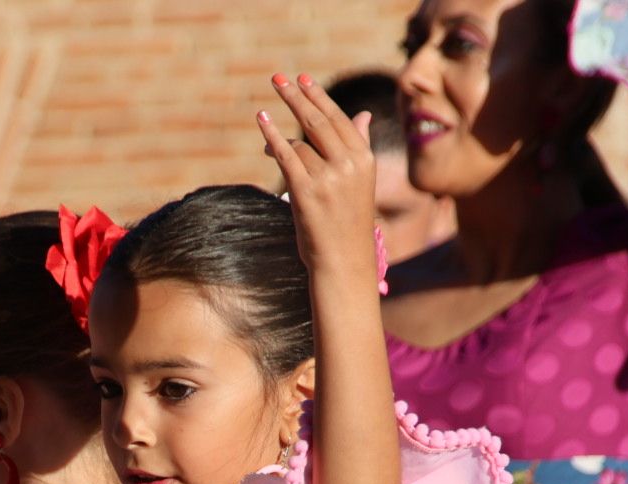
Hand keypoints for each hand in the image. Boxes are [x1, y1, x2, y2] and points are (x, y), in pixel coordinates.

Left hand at [259, 73, 378, 276]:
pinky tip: (262, 122)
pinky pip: (286, 155)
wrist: (343, 261)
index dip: (318, 97)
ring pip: (300, 141)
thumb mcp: (359, 181)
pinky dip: (272, 137)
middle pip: (318, 121)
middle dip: (297, 96)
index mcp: (365, 160)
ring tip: (264, 116)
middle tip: (278, 78)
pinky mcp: (306, 191)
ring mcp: (328, 178)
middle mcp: (349, 165)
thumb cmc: (348, 222)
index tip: (302, 78)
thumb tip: (364, 115)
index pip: (339, 119)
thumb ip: (358, 146)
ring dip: (278, 129)